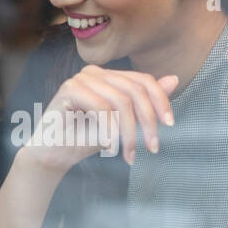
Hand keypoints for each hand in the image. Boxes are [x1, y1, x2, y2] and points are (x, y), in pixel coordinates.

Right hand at [25, 65, 177, 170]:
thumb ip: (144, 103)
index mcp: (108, 76)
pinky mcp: (69, 89)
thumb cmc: (85, 140)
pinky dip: (109, 130)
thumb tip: (174, 79)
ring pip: (121, 101)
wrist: (53, 156)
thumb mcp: (122, 124)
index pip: (143, 81)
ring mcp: (81, 78)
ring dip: (128, 132)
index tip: (169, 126)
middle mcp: (95, 72)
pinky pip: (102, 108)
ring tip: (128, 154)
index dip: (160, 101)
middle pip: (135, 90)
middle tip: (152, 148)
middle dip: (147, 121)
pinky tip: (108, 147)